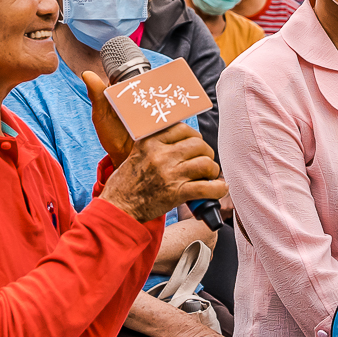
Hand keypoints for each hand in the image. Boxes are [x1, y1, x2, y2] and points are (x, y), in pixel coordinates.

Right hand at [89, 69, 223, 223]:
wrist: (118, 207)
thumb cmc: (126, 183)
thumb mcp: (136, 154)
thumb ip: (156, 144)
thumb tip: (182, 140)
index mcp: (150, 142)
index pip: (182, 128)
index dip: (194, 136)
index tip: (195, 144)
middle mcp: (161, 155)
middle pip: (198, 145)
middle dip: (206, 153)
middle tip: (204, 162)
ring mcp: (169, 174)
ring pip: (205, 164)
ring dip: (212, 170)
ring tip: (209, 176)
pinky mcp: (176, 193)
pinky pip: (206, 187)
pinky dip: (217, 189)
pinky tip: (218, 189)